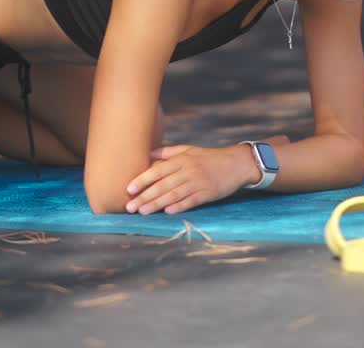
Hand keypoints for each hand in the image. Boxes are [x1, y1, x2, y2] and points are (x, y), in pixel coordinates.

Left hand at [125, 139, 287, 215]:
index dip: (142, 179)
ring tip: (142, 212)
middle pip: (162, 185)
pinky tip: (167, 212)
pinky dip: (179, 206)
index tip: (129, 188)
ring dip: (156, 204)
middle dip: (145, 197)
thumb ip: (168, 152)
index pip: (157, 170)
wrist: (234, 163)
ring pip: (173, 195)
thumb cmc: (208, 157)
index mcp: (181, 160)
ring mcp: (197, 182)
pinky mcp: (207, 193)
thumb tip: (148, 154)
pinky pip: (190, 201)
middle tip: (129, 207)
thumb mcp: (188, 150)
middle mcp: (187, 171)